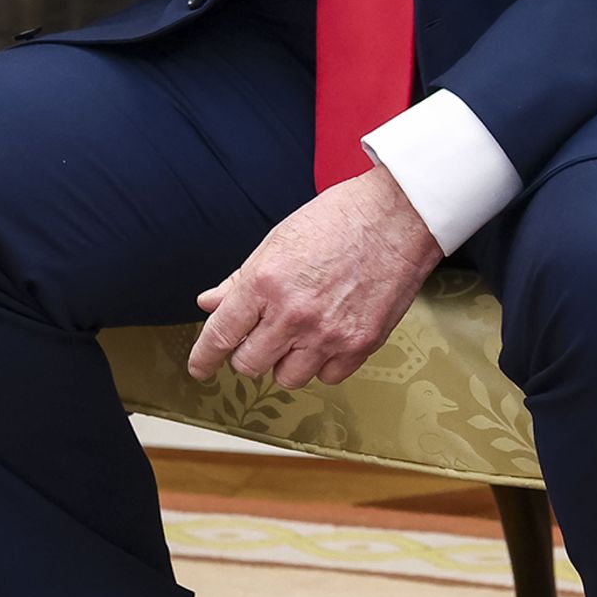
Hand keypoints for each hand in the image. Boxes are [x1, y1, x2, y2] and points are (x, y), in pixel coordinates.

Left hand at [187, 169, 440, 389]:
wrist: (396, 218)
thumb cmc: (338, 220)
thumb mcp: (277, 241)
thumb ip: (240, 280)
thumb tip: (210, 303)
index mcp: (265, 283)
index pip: (221, 335)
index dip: (204, 358)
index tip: (200, 368)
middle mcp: (293, 314)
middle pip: (249, 364)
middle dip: (248, 352)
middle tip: (261, 334)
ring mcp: (328, 334)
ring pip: (287, 378)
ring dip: (286, 361)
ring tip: (299, 333)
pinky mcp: (360, 345)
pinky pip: (327, 377)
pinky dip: (322, 364)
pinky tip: (327, 338)